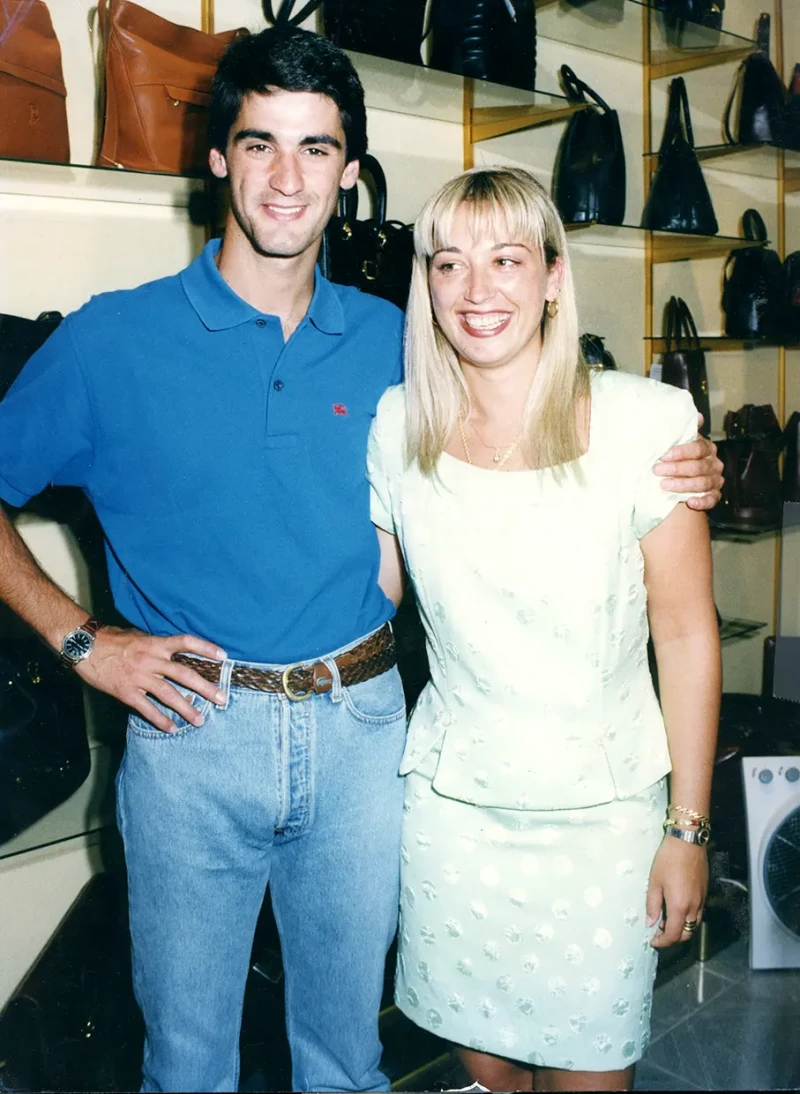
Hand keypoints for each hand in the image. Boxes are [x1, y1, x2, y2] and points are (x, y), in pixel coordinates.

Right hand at [74, 626, 226, 732]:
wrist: (84, 645)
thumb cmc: (111, 639)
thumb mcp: (138, 636)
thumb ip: (156, 646)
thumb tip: (172, 652)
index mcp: (156, 643)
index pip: (186, 642)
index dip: (206, 648)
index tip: (223, 656)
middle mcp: (151, 660)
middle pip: (185, 674)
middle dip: (206, 688)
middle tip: (222, 698)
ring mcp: (139, 677)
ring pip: (169, 694)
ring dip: (187, 709)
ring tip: (200, 720)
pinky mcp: (126, 691)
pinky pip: (147, 708)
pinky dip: (160, 720)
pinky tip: (172, 728)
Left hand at [646, 835, 708, 948]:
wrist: (687, 842)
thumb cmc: (668, 859)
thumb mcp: (654, 882)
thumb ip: (652, 905)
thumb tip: (650, 922)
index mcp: (679, 906)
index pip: (673, 935)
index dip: (662, 942)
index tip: (653, 941)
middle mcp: (694, 907)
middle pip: (686, 934)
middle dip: (673, 938)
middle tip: (658, 933)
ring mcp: (701, 900)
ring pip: (694, 924)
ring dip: (681, 929)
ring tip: (665, 920)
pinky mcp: (704, 892)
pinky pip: (697, 913)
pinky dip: (687, 918)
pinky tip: (676, 908)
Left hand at [653, 417, 722, 511]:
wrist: (682, 476)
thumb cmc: (679, 457)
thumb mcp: (680, 441)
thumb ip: (686, 430)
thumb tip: (697, 416)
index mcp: (707, 448)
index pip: (698, 449)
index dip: (681, 452)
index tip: (664, 456)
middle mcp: (714, 464)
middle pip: (698, 467)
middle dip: (676, 469)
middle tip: (657, 470)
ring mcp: (715, 480)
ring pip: (703, 483)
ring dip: (683, 485)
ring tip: (664, 485)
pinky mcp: (714, 495)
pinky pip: (712, 499)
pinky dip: (702, 501)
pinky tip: (690, 502)